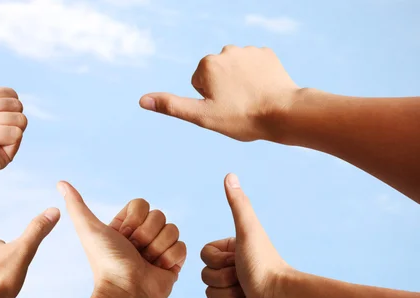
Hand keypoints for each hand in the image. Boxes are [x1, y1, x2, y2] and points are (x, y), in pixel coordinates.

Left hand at [58, 181, 186, 297]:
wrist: (126, 293)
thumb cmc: (106, 262)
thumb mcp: (89, 229)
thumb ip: (76, 204)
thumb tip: (60, 183)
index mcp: (126, 226)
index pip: (143, 204)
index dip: (135, 220)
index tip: (122, 236)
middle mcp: (143, 235)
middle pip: (159, 215)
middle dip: (146, 235)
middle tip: (134, 251)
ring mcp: (160, 248)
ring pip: (172, 229)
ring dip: (157, 247)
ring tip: (145, 262)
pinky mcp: (174, 261)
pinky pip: (182, 246)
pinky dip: (170, 258)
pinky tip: (158, 269)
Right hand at [140, 46, 299, 141]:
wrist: (283, 113)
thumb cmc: (241, 118)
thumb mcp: (202, 116)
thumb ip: (171, 106)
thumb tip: (142, 100)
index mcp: (207, 64)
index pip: (198, 84)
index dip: (209, 100)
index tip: (224, 108)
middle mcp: (226, 50)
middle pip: (215, 74)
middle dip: (222, 89)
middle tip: (238, 106)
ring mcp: (248, 51)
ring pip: (234, 70)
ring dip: (239, 83)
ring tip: (251, 100)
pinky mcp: (267, 54)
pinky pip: (253, 66)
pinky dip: (256, 78)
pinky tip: (263, 91)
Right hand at [201, 174, 293, 297]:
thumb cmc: (264, 263)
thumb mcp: (248, 231)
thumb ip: (238, 204)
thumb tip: (230, 175)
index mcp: (232, 248)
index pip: (203, 255)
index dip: (216, 261)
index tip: (237, 259)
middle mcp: (232, 266)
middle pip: (204, 275)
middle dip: (222, 279)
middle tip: (243, 277)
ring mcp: (233, 287)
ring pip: (209, 293)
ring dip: (227, 295)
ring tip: (247, 292)